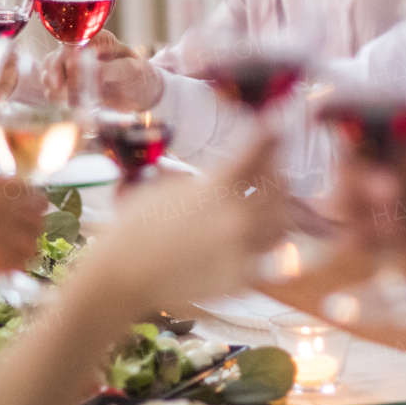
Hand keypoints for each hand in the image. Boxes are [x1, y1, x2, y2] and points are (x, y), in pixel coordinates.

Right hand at [0, 173, 47, 288]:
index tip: (31, 212)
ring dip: (26, 247)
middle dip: (33, 225)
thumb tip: (19, 203)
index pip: (27, 188)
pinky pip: (21, 259)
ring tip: (11, 255)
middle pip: (37, 211)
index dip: (31, 203)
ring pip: (33, 237)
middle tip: (24, 236)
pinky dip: (15, 266)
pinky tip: (2, 267)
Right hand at [41, 30, 162, 109]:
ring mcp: (73, 64)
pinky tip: (72, 102)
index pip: (73, 45)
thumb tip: (90, 71)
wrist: (142, 93)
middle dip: (58, 78)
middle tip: (70, 96)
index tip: (66, 81)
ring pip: (49, 71)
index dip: (66, 62)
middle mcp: (82, 48)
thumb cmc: (140, 77)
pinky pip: (52, 85)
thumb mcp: (131, 71)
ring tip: (75, 101)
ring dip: (56, 88)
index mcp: (99, 39)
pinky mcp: (69, 80)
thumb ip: (110, 69)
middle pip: (55, 58)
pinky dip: (56, 95)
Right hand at [105, 133, 291, 302]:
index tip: (275, 125)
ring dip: (279, 207)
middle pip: (277, 187)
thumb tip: (233, 167)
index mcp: (214, 189)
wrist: (123, 276)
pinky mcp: (240, 278)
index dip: (269, 134)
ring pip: (281, 222)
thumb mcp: (168, 189)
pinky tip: (255, 234)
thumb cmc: (136, 228)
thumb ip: (207, 178)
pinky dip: (265, 241)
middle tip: (270, 166)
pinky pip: (267, 255)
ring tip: (268, 202)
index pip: (255, 151)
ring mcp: (240, 251)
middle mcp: (234, 218)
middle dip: (276, 171)